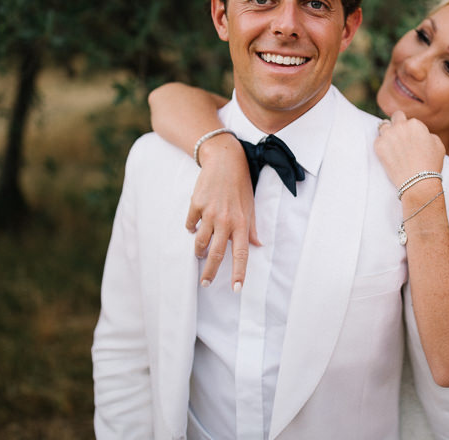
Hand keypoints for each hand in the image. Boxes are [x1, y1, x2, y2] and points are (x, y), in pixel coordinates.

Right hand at [187, 133, 259, 290]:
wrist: (224, 161)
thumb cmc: (240, 185)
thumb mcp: (251, 205)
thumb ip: (252, 227)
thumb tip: (257, 245)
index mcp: (242, 223)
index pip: (241, 254)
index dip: (239, 273)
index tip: (236, 288)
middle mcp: (226, 220)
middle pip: (216, 254)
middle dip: (210, 272)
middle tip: (205, 283)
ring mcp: (209, 213)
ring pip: (200, 242)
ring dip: (199, 251)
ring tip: (200, 254)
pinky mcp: (196, 205)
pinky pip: (190, 225)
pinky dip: (191, 228)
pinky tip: (194, 226)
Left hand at [374, 111, 445, 188]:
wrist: (418, 182)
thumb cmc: (431, 164)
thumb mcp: (438, 144)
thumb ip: (428, 134)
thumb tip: (421, 133)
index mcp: (415, 123)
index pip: (409, 120)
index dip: (410, 129)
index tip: (411, 138)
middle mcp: (400, 126)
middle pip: (395, 117)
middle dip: (397, 124)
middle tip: (399, 135)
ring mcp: (388, 135)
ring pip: (383, 127)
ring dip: (387, 133)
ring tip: (392, 144)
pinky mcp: (379, 146)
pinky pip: (378, 141)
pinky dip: (382, 146)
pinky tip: (389, 155)